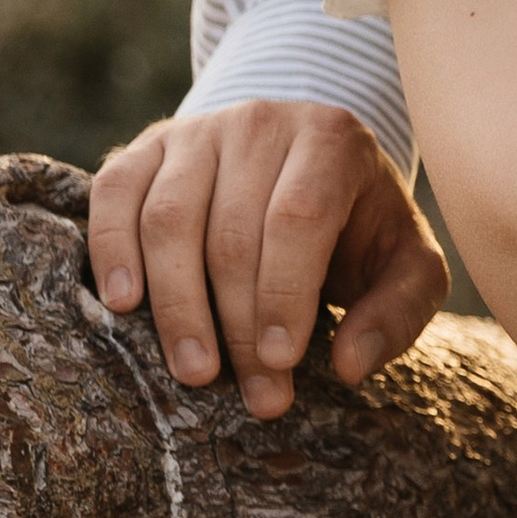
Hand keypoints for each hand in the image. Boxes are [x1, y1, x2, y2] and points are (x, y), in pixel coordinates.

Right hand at [87, 103, 450, 417]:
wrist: (304, 162)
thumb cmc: (358, 223)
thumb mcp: (404, 261)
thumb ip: (398, 310)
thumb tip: (351, 366)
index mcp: (333, 141)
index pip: (299, 217)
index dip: (283, 294)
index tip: (281, 361)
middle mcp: (262, 123)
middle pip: (233, 232)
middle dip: (239, 325)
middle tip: (250, 394)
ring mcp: (199, 131)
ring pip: (170, 218)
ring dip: (176, 304)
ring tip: (193, 370)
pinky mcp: (149, 146)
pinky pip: (115, 192)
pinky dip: (111, 247)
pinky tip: (123, 302)